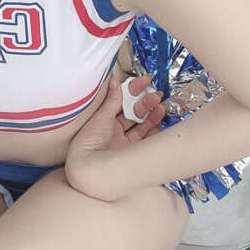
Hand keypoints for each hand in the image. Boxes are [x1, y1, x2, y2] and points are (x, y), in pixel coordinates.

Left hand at [64, 73, 164, 200]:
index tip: (145, 81)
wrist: (88, 170)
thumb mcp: (102, 117)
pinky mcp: (132, 154)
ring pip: (141, 127)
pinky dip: (154, 132)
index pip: (122, 101)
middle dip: (145, 103)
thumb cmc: (88, 143)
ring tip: (161, 107)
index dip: (134, 90)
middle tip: (156, 95)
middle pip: (134, 114)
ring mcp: (124, 144)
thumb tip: (114, 80)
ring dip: (152, 116)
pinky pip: (146, 141)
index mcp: (105, 120)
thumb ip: (112, 100)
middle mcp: (114, 132)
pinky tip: (160, 124)